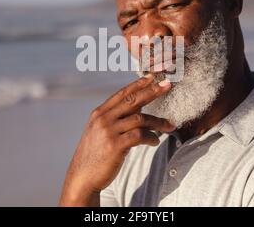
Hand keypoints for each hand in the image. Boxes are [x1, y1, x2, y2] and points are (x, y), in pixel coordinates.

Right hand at [59, 74, 174, 205]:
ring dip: (158, 122)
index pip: (122, 94)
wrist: (83, 177)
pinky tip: (155, 141)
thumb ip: (114, 118)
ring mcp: (109, 132)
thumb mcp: (99, 131)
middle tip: (168, 85)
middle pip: (132, 100)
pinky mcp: (115, 146)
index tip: (152, 77)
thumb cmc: (94, 154)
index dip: (138, 84)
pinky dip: (150, 137)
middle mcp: (103, 119)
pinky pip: (139, 136)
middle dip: (152, 91)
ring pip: (140, 119)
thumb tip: (137, 106)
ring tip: (170, 125)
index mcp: (99, 113)